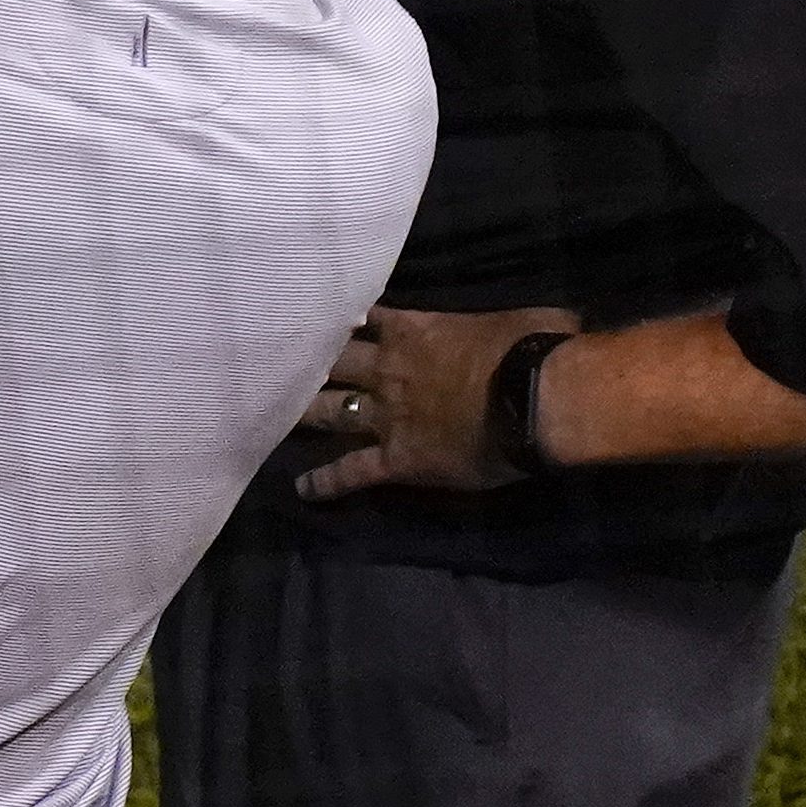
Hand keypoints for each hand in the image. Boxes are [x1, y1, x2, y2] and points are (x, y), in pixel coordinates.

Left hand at [294, 304, 579, 500]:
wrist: (534, 397)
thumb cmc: (532, 349)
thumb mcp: (513, 318)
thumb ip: (495, 321)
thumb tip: (521, 319)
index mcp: (414, 330)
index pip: (364, 319)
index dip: (339, 319)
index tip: (315, 317)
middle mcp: (388, 369)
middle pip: (333, 364)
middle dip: (306, 364)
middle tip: (275, 365)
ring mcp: (387, 414)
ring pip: (331, 411)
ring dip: (303, 413)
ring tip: (271, 416)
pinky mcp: (395, 458)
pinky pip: (351, 470)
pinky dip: (325, 481)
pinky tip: (302, 489)